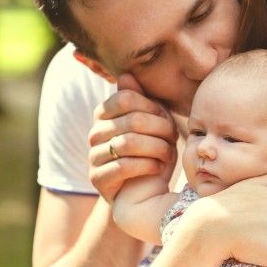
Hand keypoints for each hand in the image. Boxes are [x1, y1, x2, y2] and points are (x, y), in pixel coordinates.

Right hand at [88, 74, 178, 202]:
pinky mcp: (97, 179)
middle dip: (161, 130)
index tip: (167, 120)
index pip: (127, 98)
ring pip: (128, 143)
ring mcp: (93, 156)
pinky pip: (124, 166)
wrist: (146, 191)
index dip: (154, 108)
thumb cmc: (153, 151)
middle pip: (133, 120)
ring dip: (157, 148)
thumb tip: (126, 75)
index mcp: (104, 113)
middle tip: (173, 139)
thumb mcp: (153, 123)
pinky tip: (158, 167)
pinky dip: (148, 165)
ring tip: (168, 154)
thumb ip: (142, 99)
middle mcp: (94, 133)